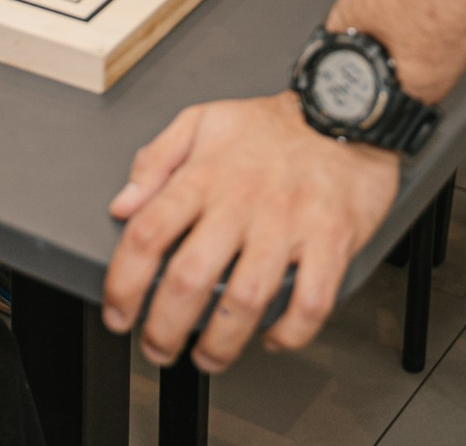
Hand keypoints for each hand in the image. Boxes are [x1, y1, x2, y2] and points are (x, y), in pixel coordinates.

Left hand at [103, 94, 397, 371]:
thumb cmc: (274, 124)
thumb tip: (123, 205)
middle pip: (190, 278)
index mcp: (205, 176)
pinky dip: (289, 332)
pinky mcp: (332, 240)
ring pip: (246, 300)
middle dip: (164, 327)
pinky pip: (311, 302)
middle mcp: (242, 202)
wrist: (347, 108)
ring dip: (221, 342)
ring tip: (207, 358)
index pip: (147, 235)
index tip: (118, 311)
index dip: (123, 283)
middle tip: (157, 348)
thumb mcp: (203, 120)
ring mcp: (289, 224)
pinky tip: (271, 337)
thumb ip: (156, 160)